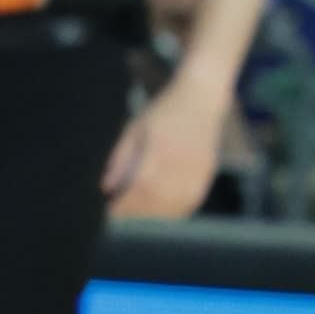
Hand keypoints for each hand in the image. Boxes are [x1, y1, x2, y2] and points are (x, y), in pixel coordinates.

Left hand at [103, 68, 228, 221]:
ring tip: (139, 215)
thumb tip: (107, 187)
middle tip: (121, 215)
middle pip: (157, 199)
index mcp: (160, 147)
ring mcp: (198, 169)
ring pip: (175, 205)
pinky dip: (174, 212)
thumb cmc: (164, 110)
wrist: (201, 97)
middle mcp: (181, 161)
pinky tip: (162, 211)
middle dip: (136, 212)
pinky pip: (191, 202)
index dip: (125, 203)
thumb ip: (120, 157)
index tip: (111, 210)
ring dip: (155, 215)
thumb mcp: (135, 127)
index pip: (141, 186)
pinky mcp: (207, 173)